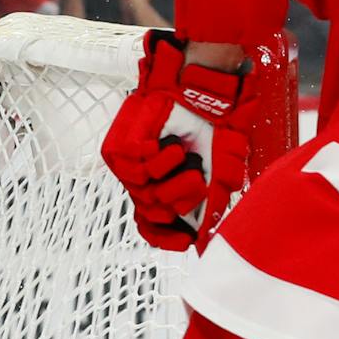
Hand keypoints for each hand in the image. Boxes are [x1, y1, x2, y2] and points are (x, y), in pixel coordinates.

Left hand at [101, 31, 255, 251]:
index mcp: (162, 189)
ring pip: (146, 195)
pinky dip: (163, 160)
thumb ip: (210, 208)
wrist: (205, 96)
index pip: (152, 228)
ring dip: (175, 179)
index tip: (187, 240)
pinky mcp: (119, 151)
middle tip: (197, 179)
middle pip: (153, 214)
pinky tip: (172, 147)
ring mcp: (127, 168)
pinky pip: (141, 170)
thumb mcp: (219, 176)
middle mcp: (142, 182)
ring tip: (186, 157)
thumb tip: (205, 241)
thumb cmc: (211, 132)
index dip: (167, 238)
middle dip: (181, 200)